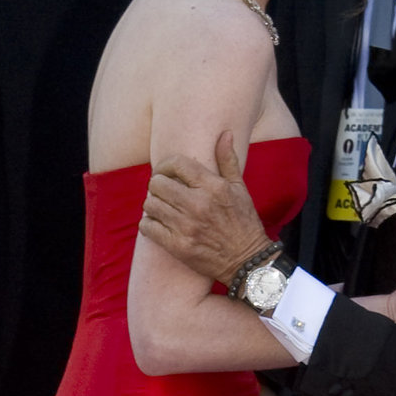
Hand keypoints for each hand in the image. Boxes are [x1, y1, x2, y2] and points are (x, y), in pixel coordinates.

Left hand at [140, 131, 272, 282]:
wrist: (247, 260)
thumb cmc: (244, 222)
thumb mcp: (240, 188)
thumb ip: (228, 160)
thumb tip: (224, 134)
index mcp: (213, 187)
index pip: (177, 164)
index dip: (166, 165)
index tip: (166, 172)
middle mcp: (198, 204)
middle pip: (157, 183)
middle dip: (157, 185)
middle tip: (162, 192)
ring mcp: (187, 226)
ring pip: (150, 205)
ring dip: (152, 204)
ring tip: (161, 208)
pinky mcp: (178, 246)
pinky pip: (148, 227)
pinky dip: (148, 224)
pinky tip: (157, 224)